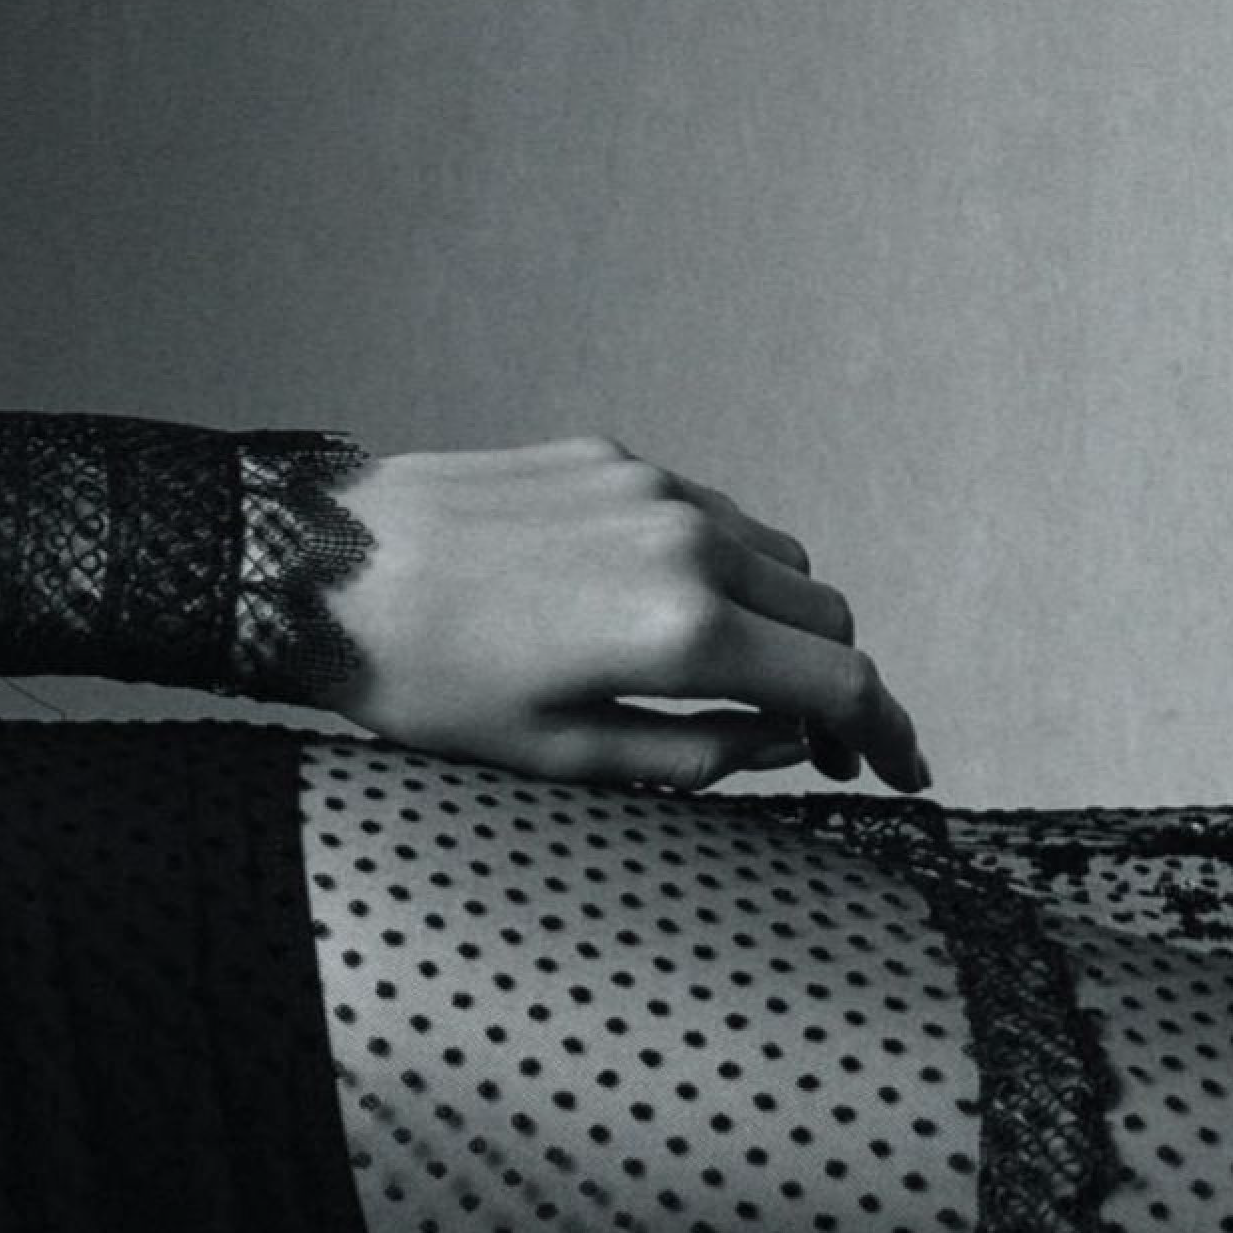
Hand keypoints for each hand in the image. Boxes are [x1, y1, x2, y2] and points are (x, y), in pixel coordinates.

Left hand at [324, 438, 929, 796]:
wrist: (324, 569)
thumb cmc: (428, 684)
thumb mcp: (562, 759)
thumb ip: (695, 756)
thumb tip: (784, 743)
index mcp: (685, 629)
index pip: (840, 680)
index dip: (890, 734)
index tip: (908, 775)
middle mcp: (691, 541)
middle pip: (826, 612)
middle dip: (839, 684)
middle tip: (821, 748)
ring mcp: (655, 487)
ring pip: (777, 558)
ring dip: (784, 625)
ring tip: (744, 688)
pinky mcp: (614, 458)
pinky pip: (710, 520)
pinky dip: (724, 574)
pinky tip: (670, 620)